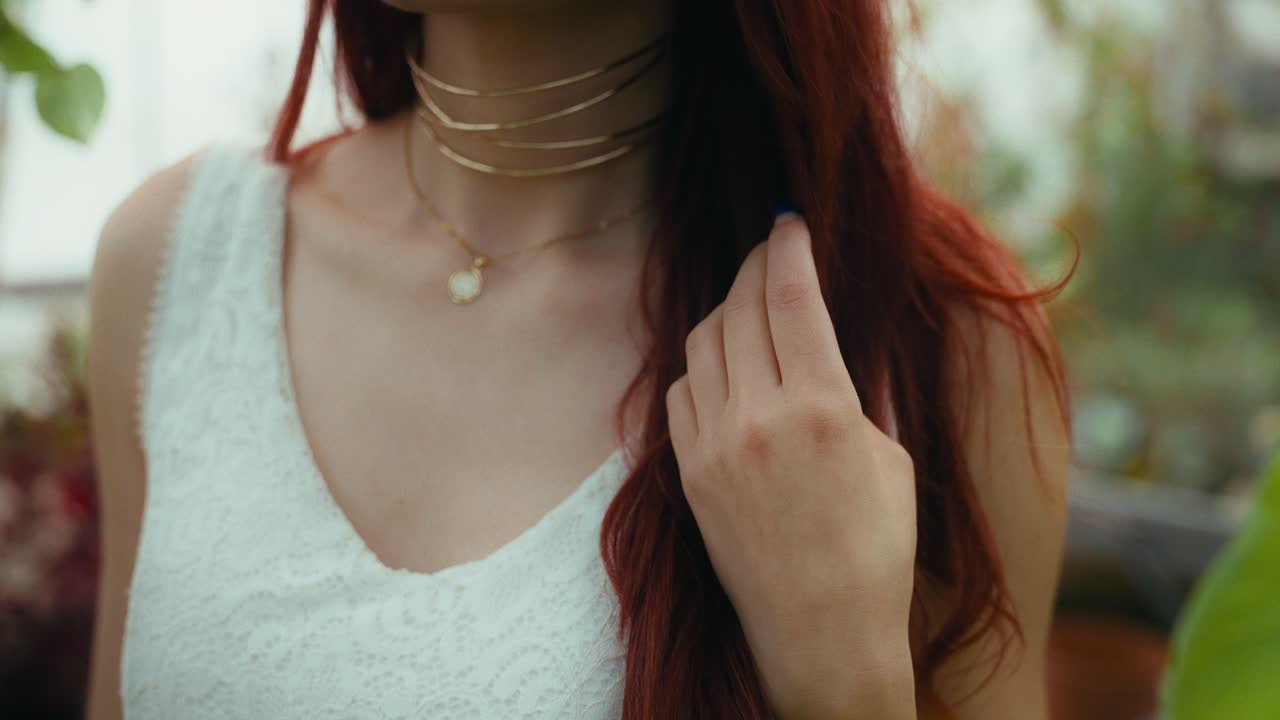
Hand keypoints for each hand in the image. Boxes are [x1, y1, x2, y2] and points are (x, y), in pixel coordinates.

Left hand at [666, 213, 917, 717]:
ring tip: (750, 303)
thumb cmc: (876, 549)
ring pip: (702, 342)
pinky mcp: (687, 473)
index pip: (791, 294)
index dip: (788, 246)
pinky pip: (680, 391)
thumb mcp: (890, 457)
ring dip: (726, 309)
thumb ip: (864, 384)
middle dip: (755, 266)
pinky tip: (724, 363)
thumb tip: (847, 325)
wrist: (820, 634)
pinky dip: (700, 363)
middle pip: (741, 307)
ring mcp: (712, 446)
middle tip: (771, 250)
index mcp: (821, 407)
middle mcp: (757, 418)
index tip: (790, 222)